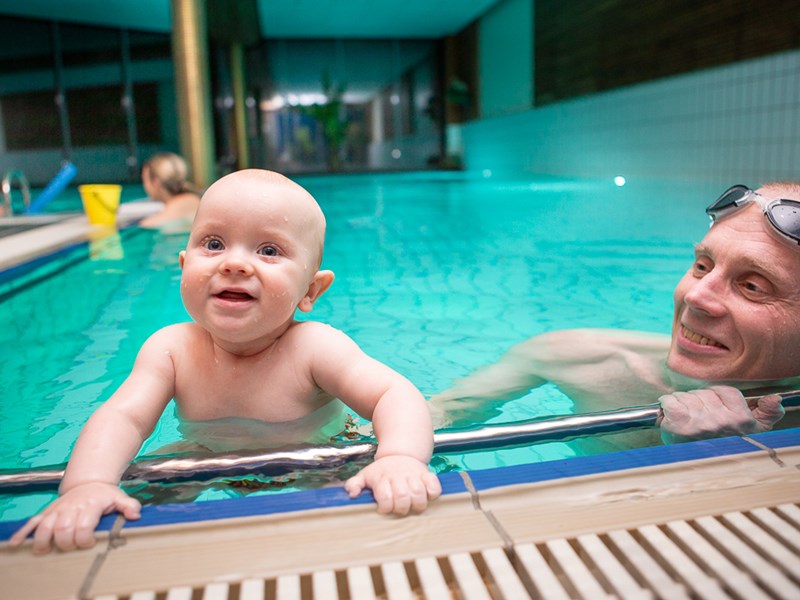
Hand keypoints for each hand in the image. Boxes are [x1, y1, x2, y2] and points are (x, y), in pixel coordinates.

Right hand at [8, 482, 140, 554]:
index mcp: (90, 505)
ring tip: (45, 550)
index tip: (88, 544)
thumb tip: (135, 514)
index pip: (83, 526)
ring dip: (42, 540)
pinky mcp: (47, 511)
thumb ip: (129, 505)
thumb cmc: (105, 495)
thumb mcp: (120, 497)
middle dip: (64, 543)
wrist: (90, 481)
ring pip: (44, 526)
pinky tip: (17, 544)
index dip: (84, 539)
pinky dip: (23, 533)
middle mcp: (71, 507)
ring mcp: (57, 509)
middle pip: (62, 529)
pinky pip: (32, 521)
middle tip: (70, 547)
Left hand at [344, 455, 441, 515]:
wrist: (399, 453)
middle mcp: (398, 476)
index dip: (386, 507)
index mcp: (382, 478)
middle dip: (402, 508)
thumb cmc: (381, 471)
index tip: (385, 509)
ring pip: (419, 492)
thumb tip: (351, 493)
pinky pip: (434, 485)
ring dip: (417, 503)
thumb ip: (354, 484)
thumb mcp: (365, 475)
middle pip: (403, 497)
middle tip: (400, 509)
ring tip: (413, 505)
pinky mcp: (426, 474)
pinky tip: (427, 495)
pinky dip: (433, 492)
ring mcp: (413, 474)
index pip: (385, 497)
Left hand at [658, 385, 784, 443]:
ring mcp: (701, 422)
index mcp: (741, 421)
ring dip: (682, 404)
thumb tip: (776, 399)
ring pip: (686, 395)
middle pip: (703, 393)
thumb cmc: (718, 446)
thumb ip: (767, 414)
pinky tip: (672, 417)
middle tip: (697, 418)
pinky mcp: (679, 422)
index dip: (716, 397)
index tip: (714, 408)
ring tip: (686, 420)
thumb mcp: (751, 432)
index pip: (727, 391)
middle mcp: (723, 421)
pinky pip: (670, 399)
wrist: (691, 467)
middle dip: (698, 402)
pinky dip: (667, 404)